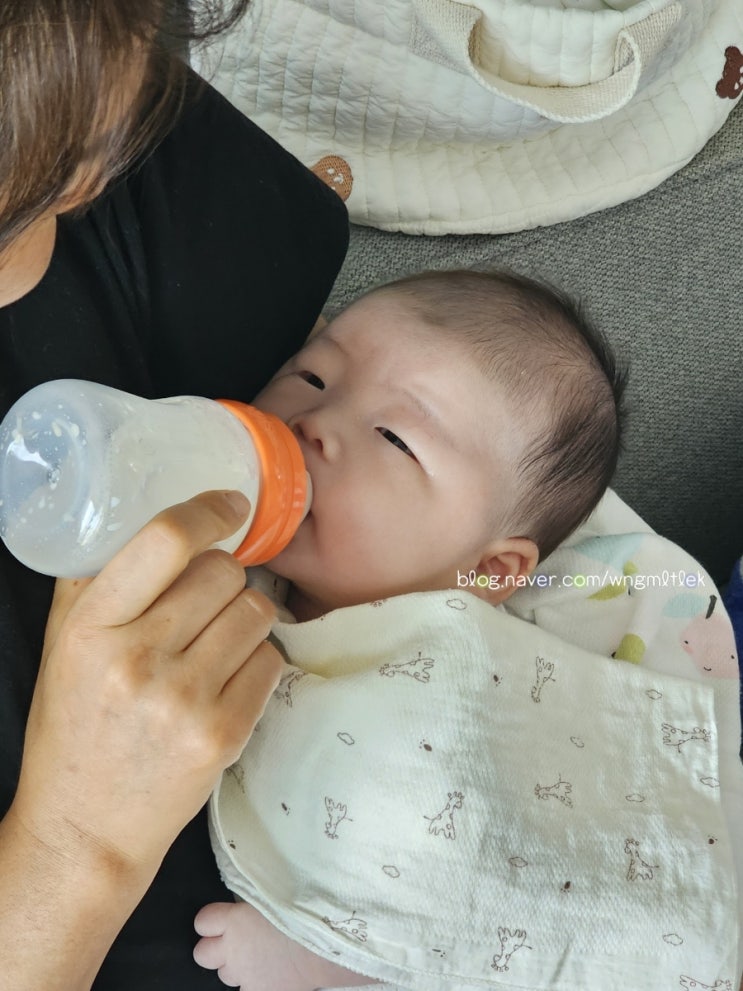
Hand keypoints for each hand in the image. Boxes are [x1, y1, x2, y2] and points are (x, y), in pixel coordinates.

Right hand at [10, 490, 282, 881]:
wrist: (86, 828)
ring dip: (245, 617)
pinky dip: (257, 662)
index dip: (209, 511)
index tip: (231, 503)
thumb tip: (140, 515)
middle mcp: (138, 659)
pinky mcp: (222, 734)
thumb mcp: (63, 647)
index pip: (165, 541)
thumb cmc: (74, 729)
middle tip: (205, 603)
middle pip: (224, 572)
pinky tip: (227, 680)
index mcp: (92, 628)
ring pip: (257, 610)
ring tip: (216, 644)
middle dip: (224, 577)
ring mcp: (184, 700)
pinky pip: (272, 660)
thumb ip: (96, 582)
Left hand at [194, 902, 374, 990]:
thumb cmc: (303, 915)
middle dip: (216, 949)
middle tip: (234, 944)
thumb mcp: (273, 898)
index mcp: (234, 920)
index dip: (212, 922)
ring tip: (259, 959)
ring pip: (225, 975)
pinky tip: (270, 974)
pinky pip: (245, 990)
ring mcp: (242, 976)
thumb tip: (245, 901)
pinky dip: (254, 984)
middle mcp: (232, 949)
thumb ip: (252, 903)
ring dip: (237, 967)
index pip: (202, 921)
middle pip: (203, 954)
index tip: (223, 920)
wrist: (322, 950)